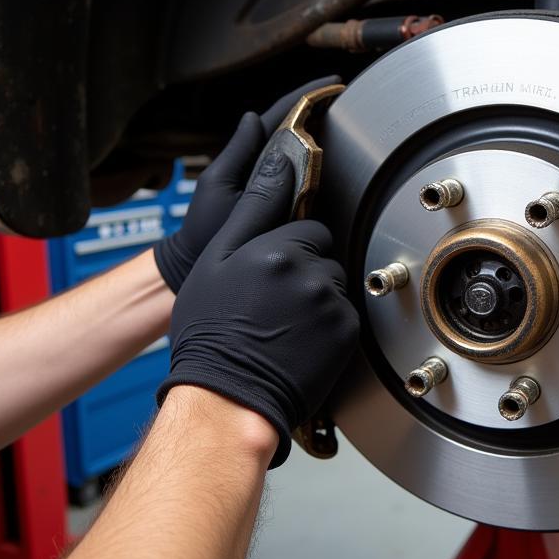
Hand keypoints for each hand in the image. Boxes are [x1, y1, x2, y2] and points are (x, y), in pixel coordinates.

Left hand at [153, 76, 339, 291]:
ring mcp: (279, 187)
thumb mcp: (218, 185)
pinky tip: (344, 157)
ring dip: (327, 133)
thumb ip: (237, 153)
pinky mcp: (289, 208)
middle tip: (347, 95)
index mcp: (250, 158)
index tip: (331, 83)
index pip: (279, 118)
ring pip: (306, 154)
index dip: (304, 99)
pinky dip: (326, 165)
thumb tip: (252, 117)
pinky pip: (311, 182)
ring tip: (351, 116)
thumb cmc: (205, 230)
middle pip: (298, 131)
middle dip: (321, 110)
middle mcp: (267, 170)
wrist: (204, 267)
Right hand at [156, 150, 359, 466]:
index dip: (288, 248)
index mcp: (276, 249)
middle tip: (274, 300)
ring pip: (334, 284)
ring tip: (285, 323)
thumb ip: (253, 207)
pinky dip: (328, 324)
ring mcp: (330, 304)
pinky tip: (300, 339)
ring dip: (316, 297)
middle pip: (324, 255)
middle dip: (306, 269)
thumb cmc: (212, 331)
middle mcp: (309, 273)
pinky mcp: (346, 332)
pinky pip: (345, 313)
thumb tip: (280, 162)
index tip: (271, 271)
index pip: (306, 228)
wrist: (228, 397)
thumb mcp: (217, 260)